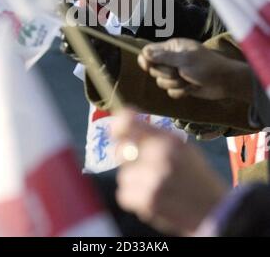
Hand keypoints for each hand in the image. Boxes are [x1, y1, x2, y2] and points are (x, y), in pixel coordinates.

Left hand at [112, 109, 227, 235]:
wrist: (214, 210)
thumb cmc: (195, 176)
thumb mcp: (182, 147)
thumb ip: (154, 135)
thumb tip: (122, 120)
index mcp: (168, 140)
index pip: (129, 123)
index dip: (118, 124)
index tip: (116, 129)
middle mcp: (160, 157)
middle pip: (121, 150)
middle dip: (127, 157)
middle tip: (142, 164)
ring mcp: (153, 180)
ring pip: (123, 174)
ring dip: (133, 180)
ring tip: (154, 184)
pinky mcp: (148, 202)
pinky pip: (124, 194)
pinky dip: (134, 197)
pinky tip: (152, 197)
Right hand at [138, 38, 251, 101]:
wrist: (224, 82)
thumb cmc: (206, 66)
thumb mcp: (185, 59)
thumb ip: (163, 57)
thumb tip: (144, 53)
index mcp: (172, 47)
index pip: (149, 51)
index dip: (146, 59)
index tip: (147, 65)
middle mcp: (172, 59)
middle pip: (153, 69)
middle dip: (166, 74)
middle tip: (179, 72)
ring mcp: (176, 72)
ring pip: (161, 82)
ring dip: (174, 84)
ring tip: (188, 80)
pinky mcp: (180, 86)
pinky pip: (170, 92)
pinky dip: (180, 92)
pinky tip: (191, 88)